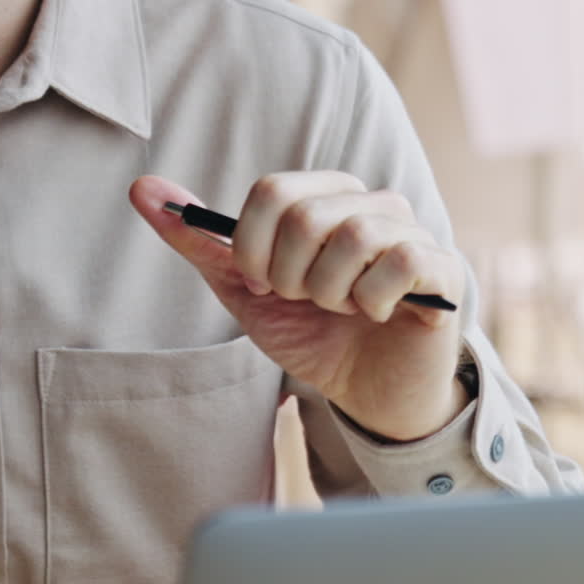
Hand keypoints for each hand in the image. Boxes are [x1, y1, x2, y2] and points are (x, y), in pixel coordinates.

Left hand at [130, 172, 469, 440]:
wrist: (370, 394)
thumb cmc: (314, 333)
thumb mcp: (246, 291)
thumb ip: (199, 241)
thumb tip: (142, 189)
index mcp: (325, 196)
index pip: (272, 191)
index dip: (253, 247)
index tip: (262, 284)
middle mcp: (371, 201)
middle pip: (307, 214)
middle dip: (289, 276)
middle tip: (306, 301)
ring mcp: (410, 231)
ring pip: (354, 236)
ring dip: (331, 291)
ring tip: (341, 309)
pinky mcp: (441, 268)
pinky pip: (400, 261)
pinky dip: (373, 300)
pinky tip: (377, 315)